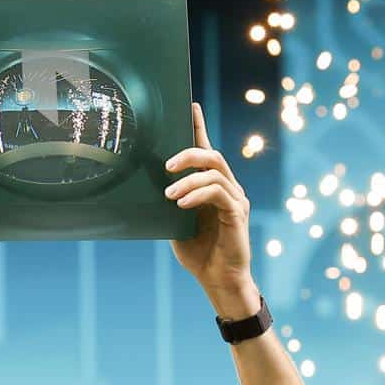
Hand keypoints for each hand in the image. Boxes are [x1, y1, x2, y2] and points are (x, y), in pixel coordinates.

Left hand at [165, 102, 255, 313]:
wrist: (218, 280)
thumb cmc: (197, 253)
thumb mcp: (174, 223)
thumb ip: (169, 202)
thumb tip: (146, 185)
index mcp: (212, 187)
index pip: (206, 150)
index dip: (199, 127)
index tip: (189, 104)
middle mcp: (228, 188)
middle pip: (212, 156)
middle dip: (188, 153)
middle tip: (166, 166)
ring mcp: (235, 199)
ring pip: (215, 173)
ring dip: (188, 180)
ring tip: (169, 194)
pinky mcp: (238, 213)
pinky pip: (219, 194)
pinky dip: (198, 195)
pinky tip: (182, 204)